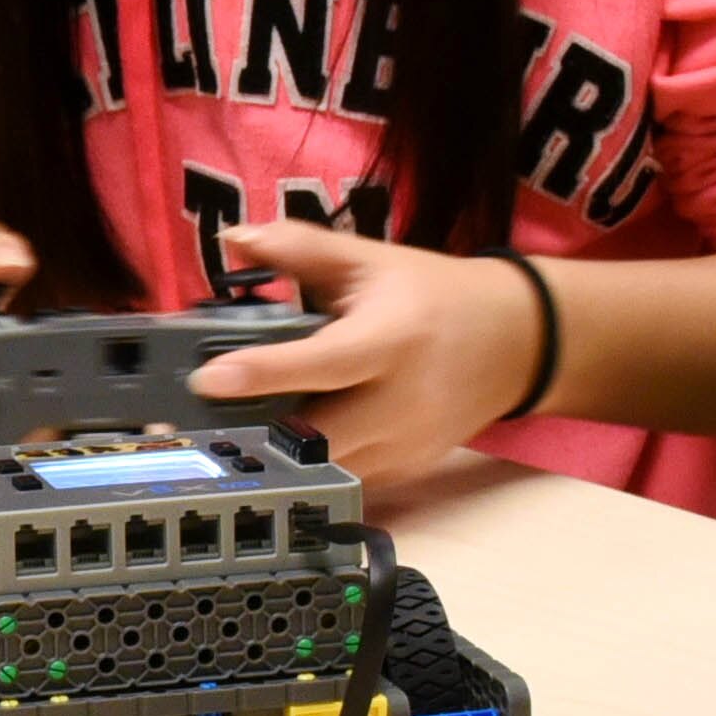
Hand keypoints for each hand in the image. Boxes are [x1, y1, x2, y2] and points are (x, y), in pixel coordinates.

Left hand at [187, 219, 545, 482]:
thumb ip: (300, 248)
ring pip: (326, 469)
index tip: (209, 378)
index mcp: (391, 338)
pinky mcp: (408, 470)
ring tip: (236, 436)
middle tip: (202, 426)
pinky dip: (314, 465)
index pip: (324, 362)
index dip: (264, 372)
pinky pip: (346, 477)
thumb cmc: (432, 295)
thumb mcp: (370, 260)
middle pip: (319, 438)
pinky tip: (291, 444)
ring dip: (280, 456)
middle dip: (260, 437)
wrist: (513, 341)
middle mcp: (402, 400)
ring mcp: (406, 444)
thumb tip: (233, 239)